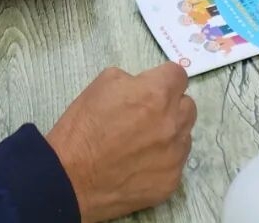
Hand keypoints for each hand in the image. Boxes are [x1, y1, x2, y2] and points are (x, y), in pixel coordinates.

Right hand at [46, 63, 194, 222]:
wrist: (70, 177)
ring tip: (143, 141)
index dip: (164, 78)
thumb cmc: (83, 126)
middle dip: (172, 104)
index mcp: (157, 94)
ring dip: (170, 133)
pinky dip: (163, 160)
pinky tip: (140, 163)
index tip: (154, 86)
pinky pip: (176, 163)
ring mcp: (174, 156)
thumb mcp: (103, 83)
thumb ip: (134, 80)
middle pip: (188, 105)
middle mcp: (172, 123)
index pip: (178, 75)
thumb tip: (146, 86)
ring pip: (184, 135)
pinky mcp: (170, 182)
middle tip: (149, 113)